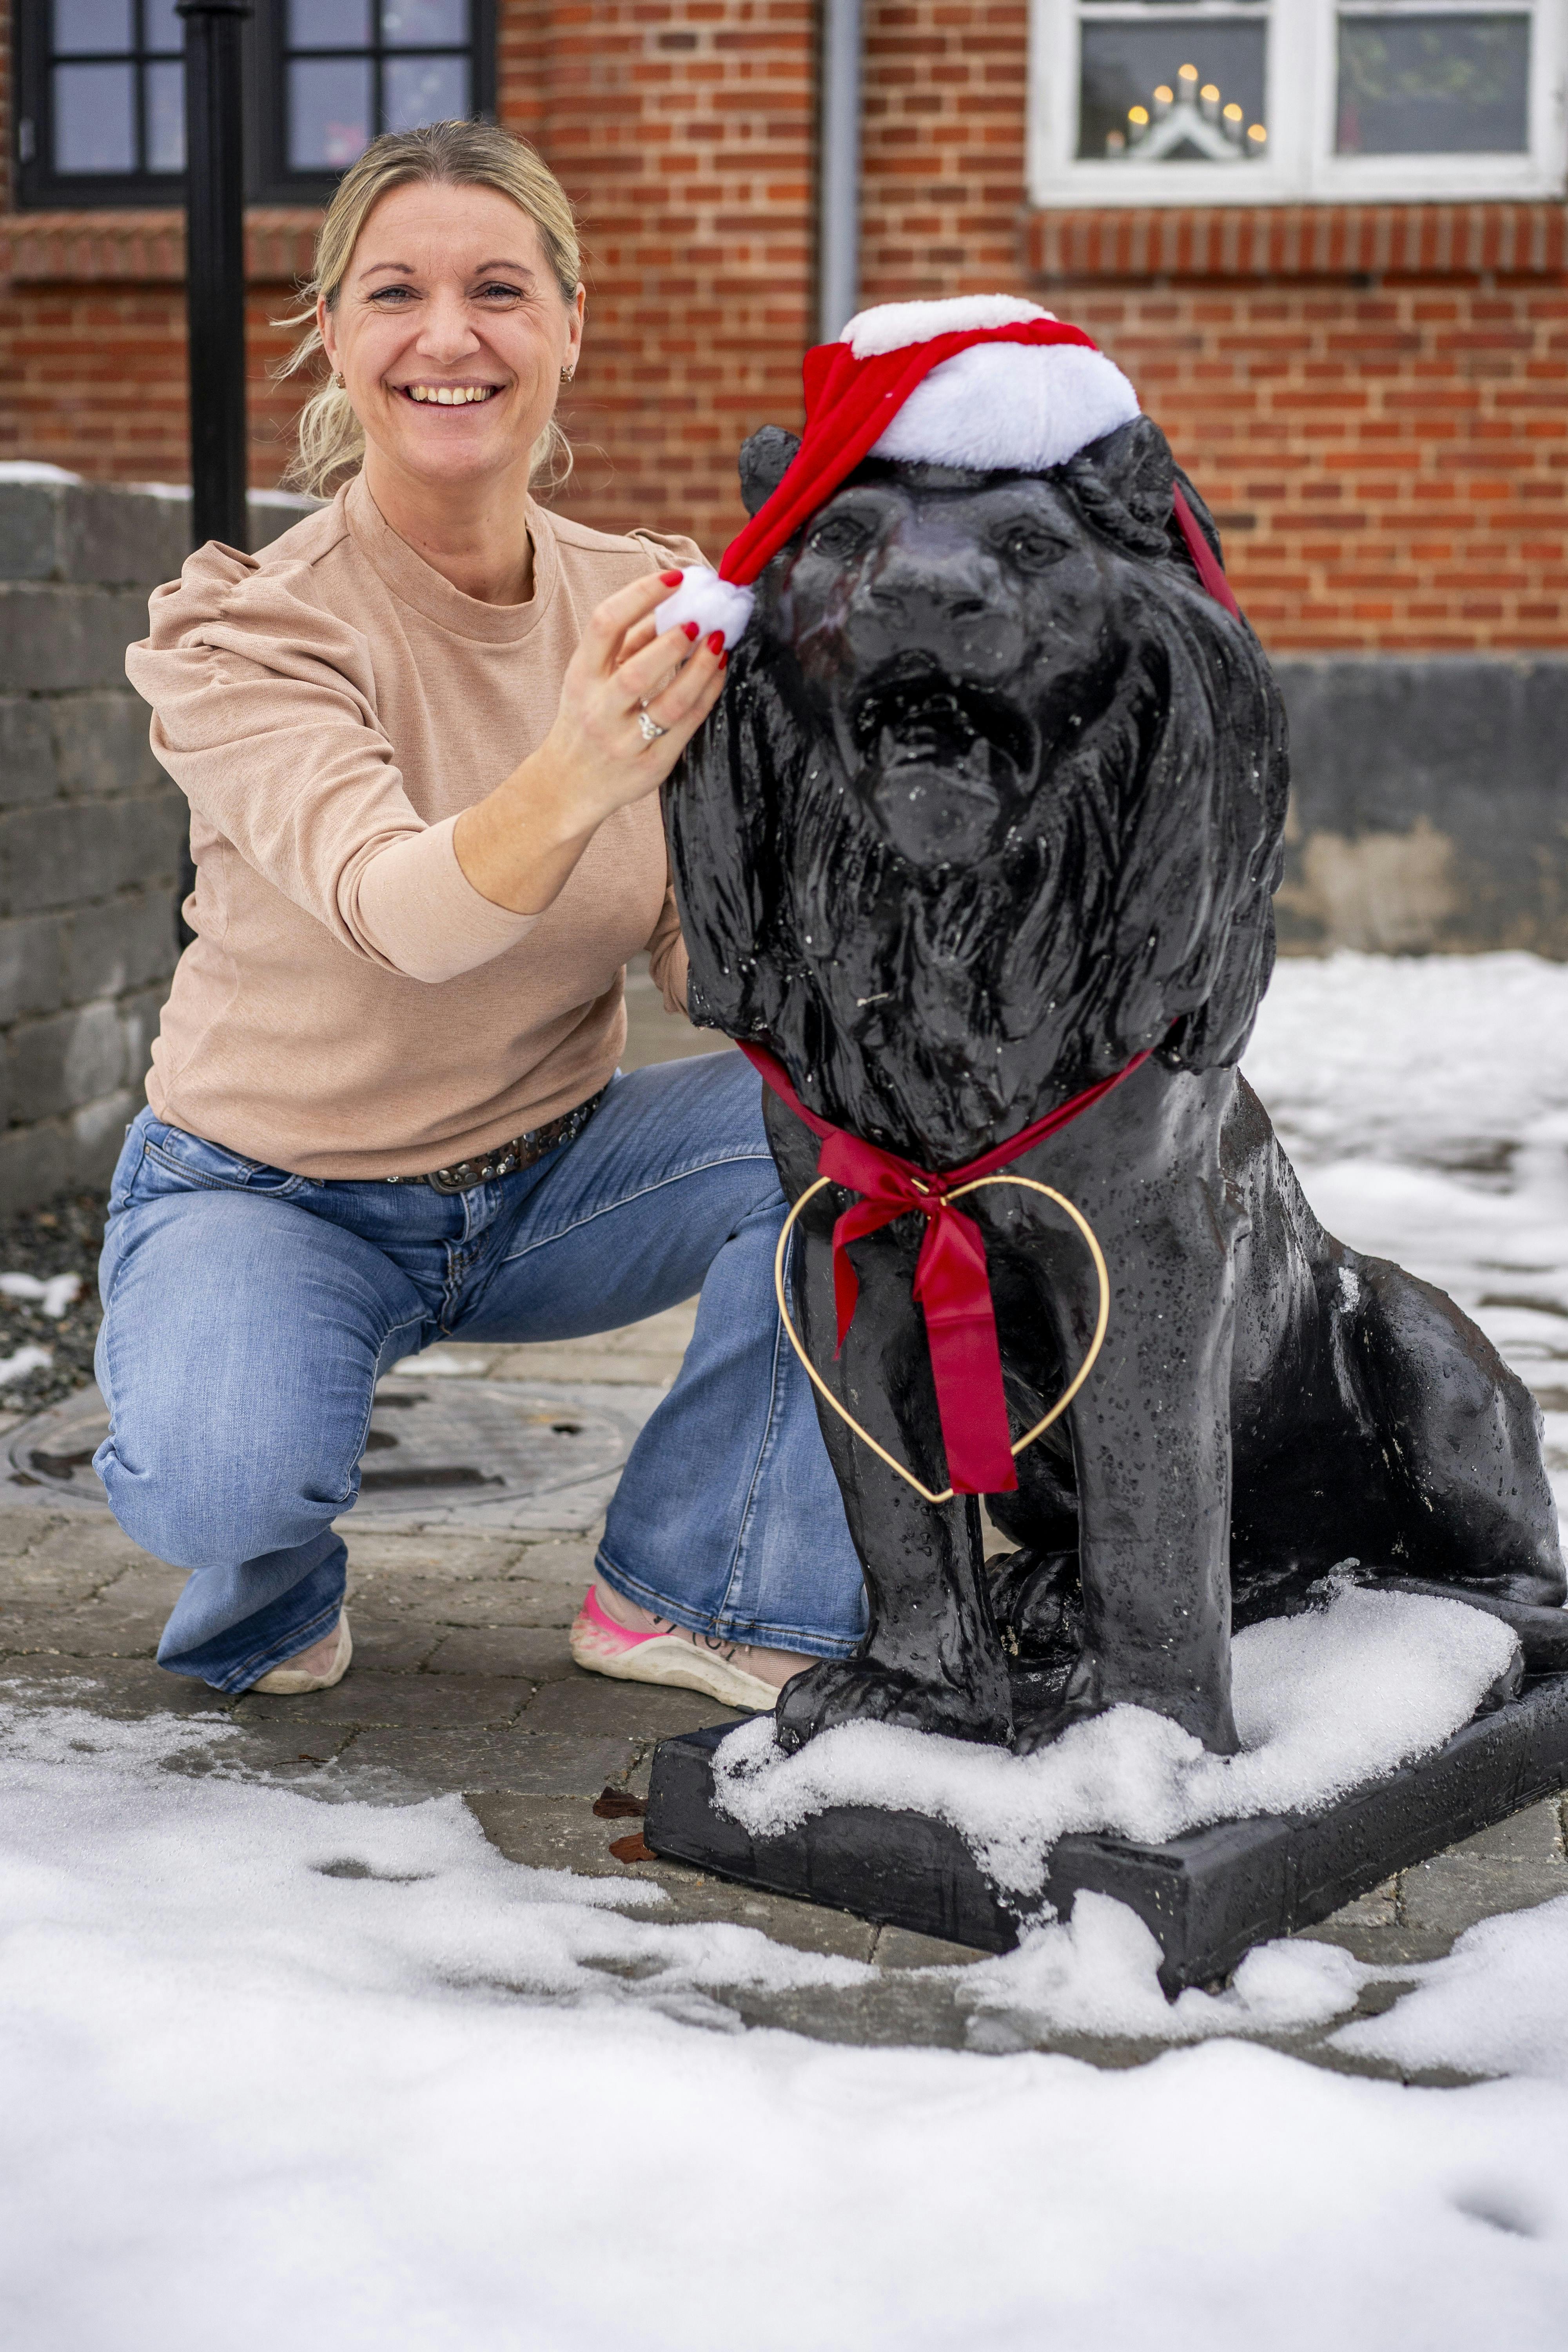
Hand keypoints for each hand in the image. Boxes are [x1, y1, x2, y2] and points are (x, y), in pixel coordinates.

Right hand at [540, 568, 726, 825]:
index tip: (674, 578)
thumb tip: (670, 602)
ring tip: (718, 643)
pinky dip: (707, 696)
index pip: (605, 625)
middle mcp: (599, 710)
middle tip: (700, 620)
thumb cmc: (585, 720)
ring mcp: (624, 742)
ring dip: (698, 671)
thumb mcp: (590, 678)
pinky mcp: (651, 765)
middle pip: (637, 672)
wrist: (565, 786)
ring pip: (668, 705)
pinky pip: (686, 728)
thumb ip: (626, 643)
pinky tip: (719, 673)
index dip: (641, 595)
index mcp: (581, 677)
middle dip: (672, 642)